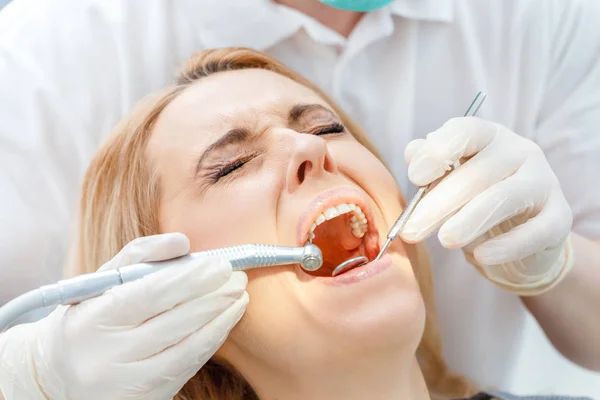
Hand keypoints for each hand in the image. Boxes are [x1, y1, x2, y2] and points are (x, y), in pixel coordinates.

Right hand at [0, 233, 248, 399]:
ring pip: (187, 350)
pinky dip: (209, 343)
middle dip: (215, 298)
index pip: (150, 295)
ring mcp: (126, 385)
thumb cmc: (89, 315)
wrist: (59, 374)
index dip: (192, 279)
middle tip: (239, 278)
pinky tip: (224, 323)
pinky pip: (186, 368)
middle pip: (175, 323)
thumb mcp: (102, 279)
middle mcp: (107, 358)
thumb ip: (141, 254)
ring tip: (240, 298)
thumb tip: (183, 242)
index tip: (221, 265)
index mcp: (93, 320)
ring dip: (221, 322)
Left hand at [401, 117, 573, 294]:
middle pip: (477, 173)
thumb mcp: (448, 182)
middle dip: (439, 203)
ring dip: (470, 220)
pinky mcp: (559, 217)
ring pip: (504, 197)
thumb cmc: (474, 201)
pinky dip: (506, 245)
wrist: (519, 238)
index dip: (438, 151)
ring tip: (444, 241)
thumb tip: (413, 152)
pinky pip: (535, 231)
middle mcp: (520, 151)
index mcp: (488, 137)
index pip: (465, 131)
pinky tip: (480, 256)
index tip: (414, 178)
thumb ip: (429, 167)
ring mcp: (544, 182)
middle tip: (412, 231)